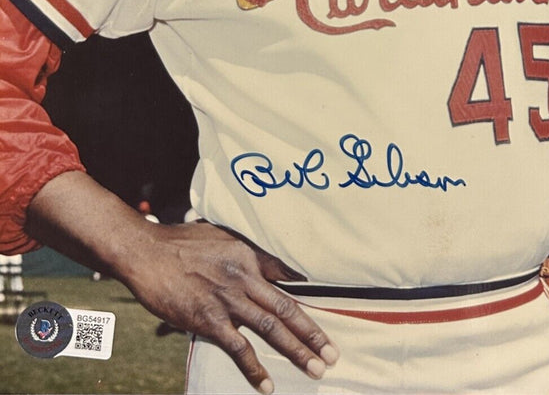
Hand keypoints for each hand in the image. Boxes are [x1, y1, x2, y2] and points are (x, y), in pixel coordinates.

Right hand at [25, 172, 338, 393]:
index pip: (286, 278)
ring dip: (295, 350)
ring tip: (316, 368)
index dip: (308, 298)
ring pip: (270, 328)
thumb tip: (268, 265)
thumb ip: (245, 252)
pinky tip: (267, 384)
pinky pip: (237, 347)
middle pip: (285, 308)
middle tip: (333, 354)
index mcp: (248, 255)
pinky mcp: (207, 319)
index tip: (326, 316)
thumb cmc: (180, 242)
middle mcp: (243, 276)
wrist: (146, 251)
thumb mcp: (220, 236)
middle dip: (312, 333)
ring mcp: (226, 299)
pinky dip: (254, 368)